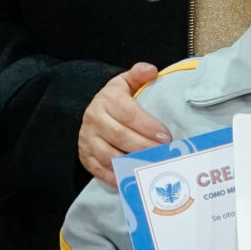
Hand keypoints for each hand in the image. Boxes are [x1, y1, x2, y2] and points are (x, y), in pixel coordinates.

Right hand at [79, 64, 170, 181]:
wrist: (92, 111)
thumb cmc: (116, 99)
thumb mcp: (125, 82)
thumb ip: (139, 75)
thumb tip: (151, 71)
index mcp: (107, 99)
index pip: (128, 113)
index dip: (148, 126)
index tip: (165, 136)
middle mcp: (94, 119)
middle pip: (120, 136)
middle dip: (144, 146)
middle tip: (163, 153)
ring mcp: (88, 139)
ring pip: (109, 155)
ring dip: (131, 163)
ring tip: (151, 166)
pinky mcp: (85, 156)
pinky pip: (99, 169)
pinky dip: (115, 177)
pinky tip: (132, 179)